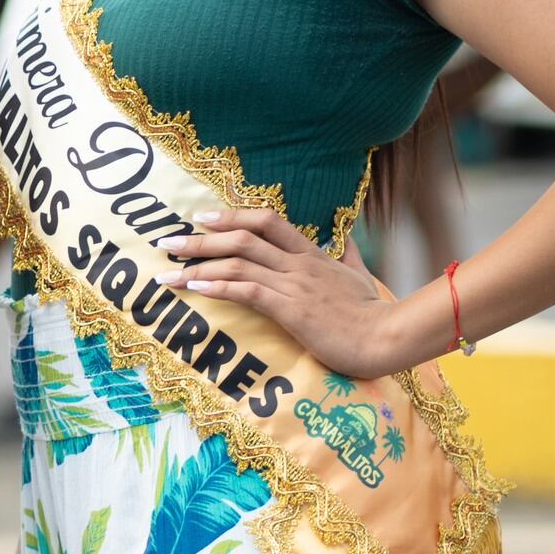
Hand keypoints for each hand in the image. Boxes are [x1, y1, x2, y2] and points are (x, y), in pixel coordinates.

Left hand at [157, 209, 421, 379]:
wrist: (387, 338)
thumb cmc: (372, 313)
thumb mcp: (360, 276)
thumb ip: (349, 255)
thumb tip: (348, 238)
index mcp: (311, 254)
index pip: (267, 221)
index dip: (231, 215)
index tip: (201, 217)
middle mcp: (298, 264)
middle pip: (242, 238)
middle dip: (199, 239)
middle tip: (167, 242)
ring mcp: (294, 285)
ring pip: (238, 263)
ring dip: (197, 266)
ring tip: (167, 274)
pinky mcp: (291, 310)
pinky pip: (247, 290)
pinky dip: (218, 286)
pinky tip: (196, 287)